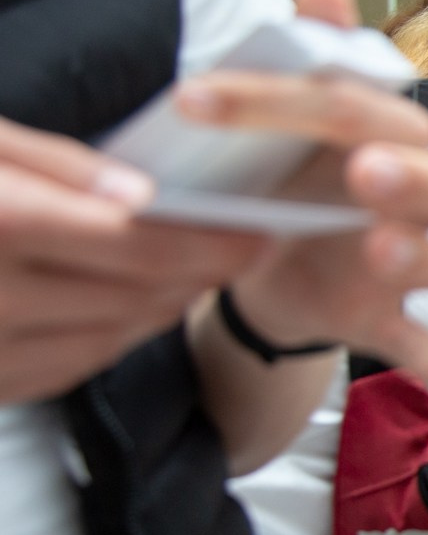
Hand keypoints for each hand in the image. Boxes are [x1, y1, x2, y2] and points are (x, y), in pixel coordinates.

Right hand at [0, 117, 267, 402]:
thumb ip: (58, 167)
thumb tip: (142, 198)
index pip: (133, 242)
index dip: (210, 242)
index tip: (262, 230)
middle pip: (131, 295)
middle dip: (199, 273)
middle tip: (248, 246)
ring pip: (107, 339)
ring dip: (163, 308)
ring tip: (200, 272)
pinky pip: (64, 368)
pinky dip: (112, 338)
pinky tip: (135, 308)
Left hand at [190, 0, 427, 386]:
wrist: (270, 261)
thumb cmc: (295, 177)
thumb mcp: (292, 119)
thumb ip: (314, 56)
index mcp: (395, 139)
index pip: (364, 107)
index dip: (287, 101)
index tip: (195, 97)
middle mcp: (422, 200)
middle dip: (417, 178)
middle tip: (364, 168)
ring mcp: (412, 263)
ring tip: (383, 251)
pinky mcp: (388, 318)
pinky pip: (426, 340)